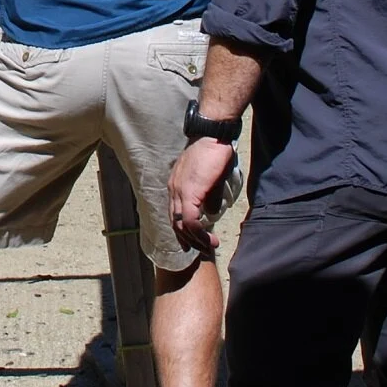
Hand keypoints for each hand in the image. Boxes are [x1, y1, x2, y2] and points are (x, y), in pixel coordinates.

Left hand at [168, 138, 236, 254]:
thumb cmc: (213, 153)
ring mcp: (179, 191)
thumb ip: (207, 197)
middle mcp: (173, 190)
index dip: (183, 230)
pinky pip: (189, 220)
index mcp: (175, 186)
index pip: (175, 214)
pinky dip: (198, 233)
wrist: (212, 137)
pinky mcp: (189, 192)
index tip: (194, 241)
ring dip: (195, 239)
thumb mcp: (209, 179)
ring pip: (181, 224)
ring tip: (209, 246)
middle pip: (175, 222)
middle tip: (202, 249)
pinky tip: (208, 238)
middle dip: (188, 239)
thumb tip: (209, 213)